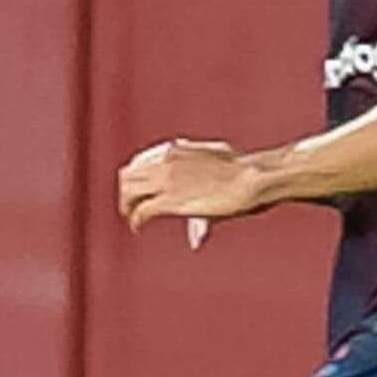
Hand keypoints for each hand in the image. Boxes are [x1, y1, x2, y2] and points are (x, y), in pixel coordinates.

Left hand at [118, 138, 263, 235]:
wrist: (250, 177)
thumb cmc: (241, 171)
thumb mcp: (216, 163)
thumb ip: (204, 179)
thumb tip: (204, 186)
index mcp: (175, 149)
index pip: (140, 160)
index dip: (134, 177)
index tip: (137, 189)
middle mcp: (166, 162)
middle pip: (129, 176)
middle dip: (126, 193)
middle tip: (130, 207)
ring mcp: (166, 181)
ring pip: (129, 193)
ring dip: (126, 206)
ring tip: (131, 217)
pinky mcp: (171, 200)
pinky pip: (142, 211)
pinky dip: (136, 220)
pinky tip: (138, 227)